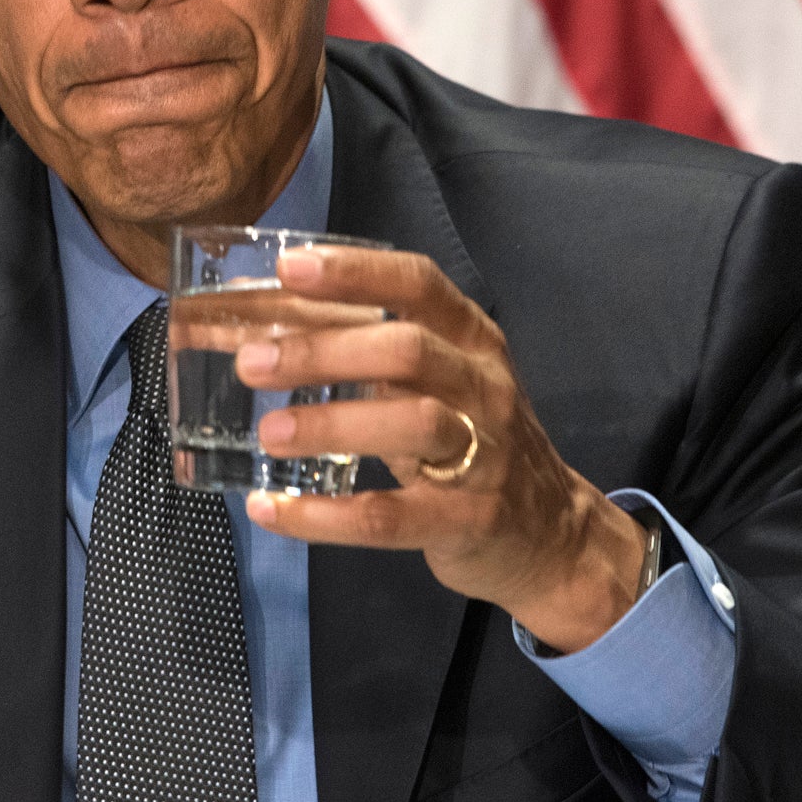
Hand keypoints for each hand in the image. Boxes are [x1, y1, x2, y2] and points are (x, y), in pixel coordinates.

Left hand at [237, 245, 648, 652]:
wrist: (549, 533)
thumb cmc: (469, 435)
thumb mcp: (431, 381)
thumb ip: (359, 348)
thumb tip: (252, 321)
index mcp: (470, 337)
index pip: (418, 284)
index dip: (354, 272)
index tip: (289, 268)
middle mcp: (482, 385)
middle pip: (409, 351)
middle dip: (325, 351)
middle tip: (251, 362)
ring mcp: (484, 454)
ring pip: (414, 425)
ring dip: (333, 424)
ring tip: (268, 432)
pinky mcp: (468, 521)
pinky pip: (392, 517)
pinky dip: (325, 516)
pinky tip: (270, 509)